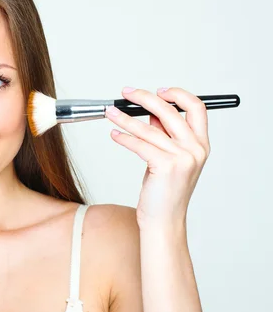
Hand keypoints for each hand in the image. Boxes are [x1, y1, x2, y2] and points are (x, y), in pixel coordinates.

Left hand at [105, 87, 210, 228]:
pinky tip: (114, 134)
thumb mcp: (169, 158)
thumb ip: (164, 135)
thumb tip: (150, 111)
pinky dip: (124, 137)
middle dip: (144, 98)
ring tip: (110, 112)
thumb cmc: (164, 191)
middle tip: (126, 93)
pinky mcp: (166, 166)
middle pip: (169, 111)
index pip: (196, 108)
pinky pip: (139, 144)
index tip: (157, 90)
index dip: (177, 94)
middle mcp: (196, 149)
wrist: (164, 221)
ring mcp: (183, 158)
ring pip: (148, 128)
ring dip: (124, 117)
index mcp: (201, 144)